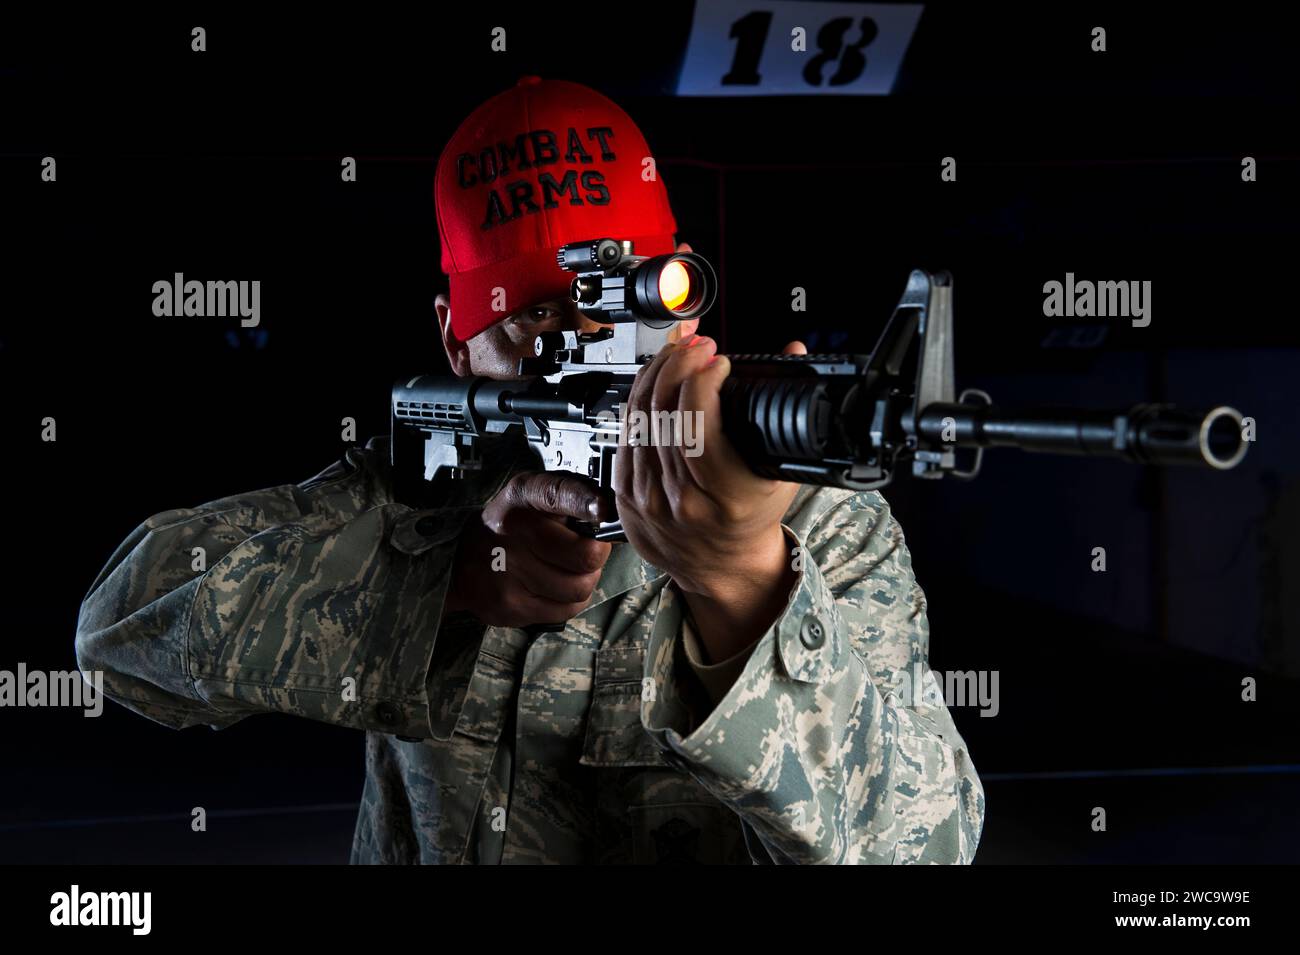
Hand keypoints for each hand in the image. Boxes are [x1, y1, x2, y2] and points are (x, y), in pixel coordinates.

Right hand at [444, 472, 612, 626]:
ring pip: (581, 587)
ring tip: (568, 569)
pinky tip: (554, 587)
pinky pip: (567, 609)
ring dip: (585, 579)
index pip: (558, 493)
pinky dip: (570, 600)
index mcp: (522, 495)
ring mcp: (510, 572)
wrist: (461, 562)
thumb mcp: (532, 495)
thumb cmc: (511, 525)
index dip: (586, 502)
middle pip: (586, 555)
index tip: (603, 508)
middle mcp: (513, 531)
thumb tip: (611, 511)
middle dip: (596, 554)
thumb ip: (571, 495)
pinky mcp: (512, 606)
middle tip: (588, 551)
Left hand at [614, 333, 807, 660]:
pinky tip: (654, 380)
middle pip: (664, 411)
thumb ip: (786, 409)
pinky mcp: (625, 494)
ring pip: (639, 416)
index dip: (703, 378)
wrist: (722, 567)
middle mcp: (682, 499)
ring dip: (656, 372)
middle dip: (679, 362)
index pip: (697, 422)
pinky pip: (625, 433)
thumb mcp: (781, 470)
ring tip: (677, 351)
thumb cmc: (752, 518)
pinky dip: (639, 398)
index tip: (719, 359)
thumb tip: (793, 353)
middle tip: (696, 343)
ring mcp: (648, 497)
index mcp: (725, 496)